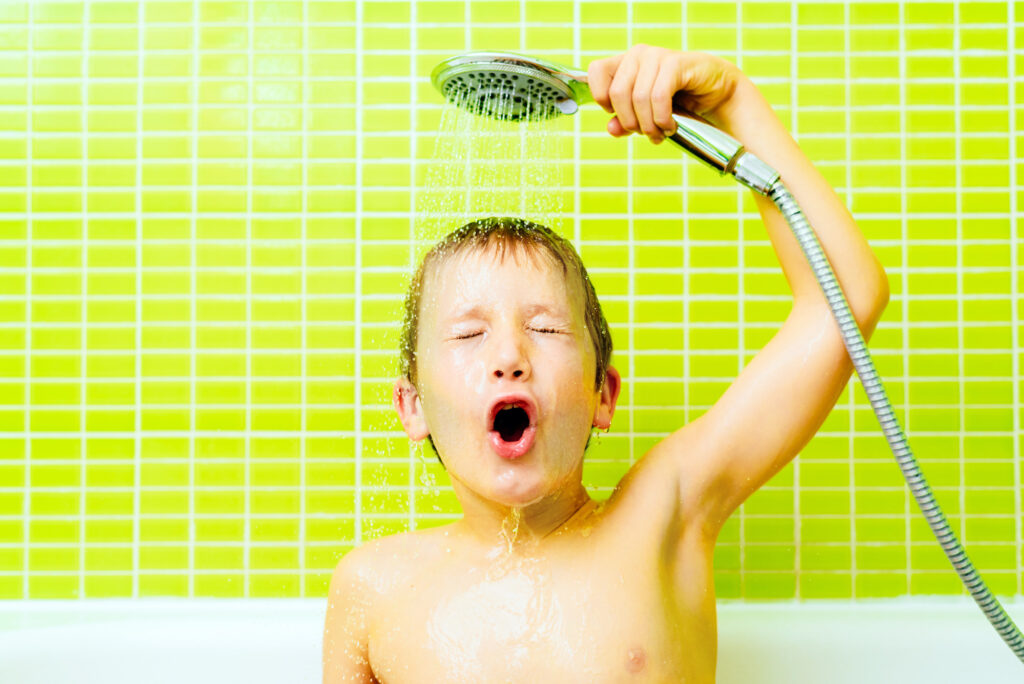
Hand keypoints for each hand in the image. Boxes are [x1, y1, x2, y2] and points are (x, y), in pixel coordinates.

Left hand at [586, 44, 746, 143]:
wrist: (714, 93)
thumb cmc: (677, 102)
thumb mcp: (645, 115)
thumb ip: (624, 122)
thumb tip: (612, 129)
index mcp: (624, 62)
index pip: (596, 71)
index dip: (602, 98)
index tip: (618, 115)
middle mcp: (637, 54)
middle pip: (617, 93)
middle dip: (630, 122)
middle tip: (646, 134)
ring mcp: (656, 56)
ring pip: (638, 98)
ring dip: (649, 125)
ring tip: (660, 134)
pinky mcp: (675, 63)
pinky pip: (658, 97)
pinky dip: (662, 118)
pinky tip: (670, 126)